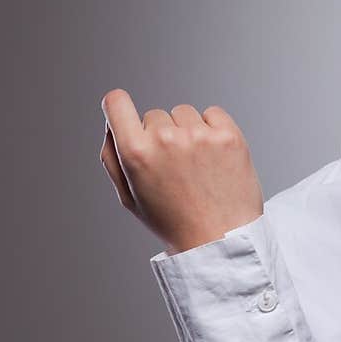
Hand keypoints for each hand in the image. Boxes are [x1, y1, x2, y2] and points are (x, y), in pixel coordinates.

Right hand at [99, 89, 263, 253]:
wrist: (220, 239)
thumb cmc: (173, 221)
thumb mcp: (129, 197)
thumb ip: (113, 156)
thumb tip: (112, 123)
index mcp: (136, 152)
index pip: (116, 102)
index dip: (118, 106)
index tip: (126, 114)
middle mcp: (166, 139)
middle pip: (155, 115)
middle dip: (160, 136)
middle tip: (174, 171)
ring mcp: (199, 135)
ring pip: (184, 114)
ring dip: (187, 132)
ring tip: (196, 168)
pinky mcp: (228, 135)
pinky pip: (212, 114)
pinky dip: (212, 129)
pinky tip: (214, 158)